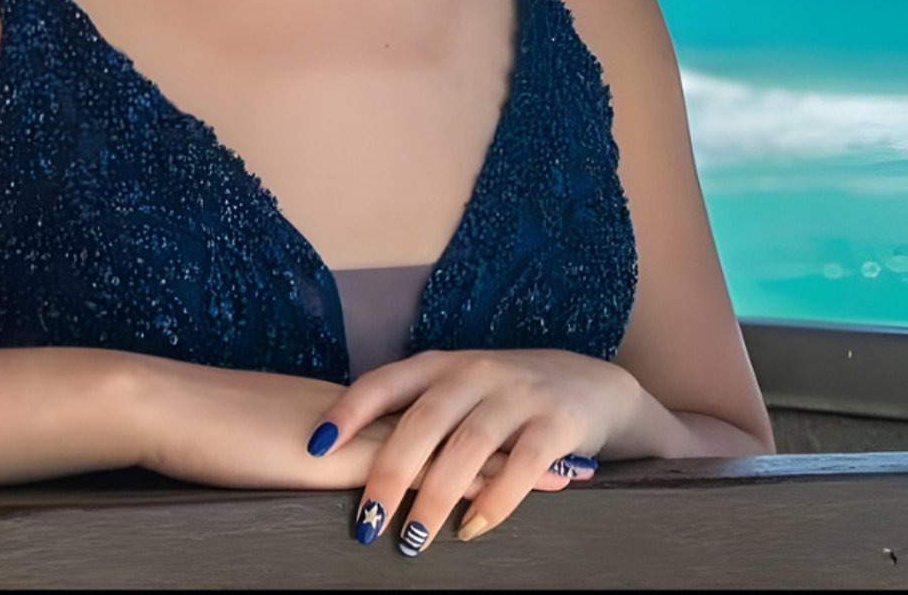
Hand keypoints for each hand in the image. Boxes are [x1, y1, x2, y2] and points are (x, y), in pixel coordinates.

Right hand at [120, 352, 581, 503]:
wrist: (168, 406)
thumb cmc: (201, 431)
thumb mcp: (263, 443)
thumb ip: (298, 452)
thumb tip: (312, 468)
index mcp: (349, 410)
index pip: (431, 416)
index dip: (481, 428)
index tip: (530, 441)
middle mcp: (364, 417)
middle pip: (458, 428)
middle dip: (518, 446)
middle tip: (578, 463)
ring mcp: (355, 436)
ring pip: (450, 448)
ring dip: (510, 468)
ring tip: (571, 480)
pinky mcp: (337, 460)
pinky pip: (413, 474)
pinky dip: (459, 488)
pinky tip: (494, 507)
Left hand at [308, 348, 641, 554]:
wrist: (591, 384)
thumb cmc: (506, 397)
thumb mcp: (458, 391)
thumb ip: (414, 414)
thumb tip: (344, 460)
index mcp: (442, 365)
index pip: (385, 382)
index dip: (349, 412)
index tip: (316, 447)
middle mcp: (476, 372)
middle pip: (423, 422)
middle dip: (389, 475)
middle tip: (366, 525)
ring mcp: (518, 395)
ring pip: (468, 447)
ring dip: (436, 497)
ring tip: (411, 542)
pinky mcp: (556, 423)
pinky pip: (523, 465)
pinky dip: (495, 501)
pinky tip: (472, 529)